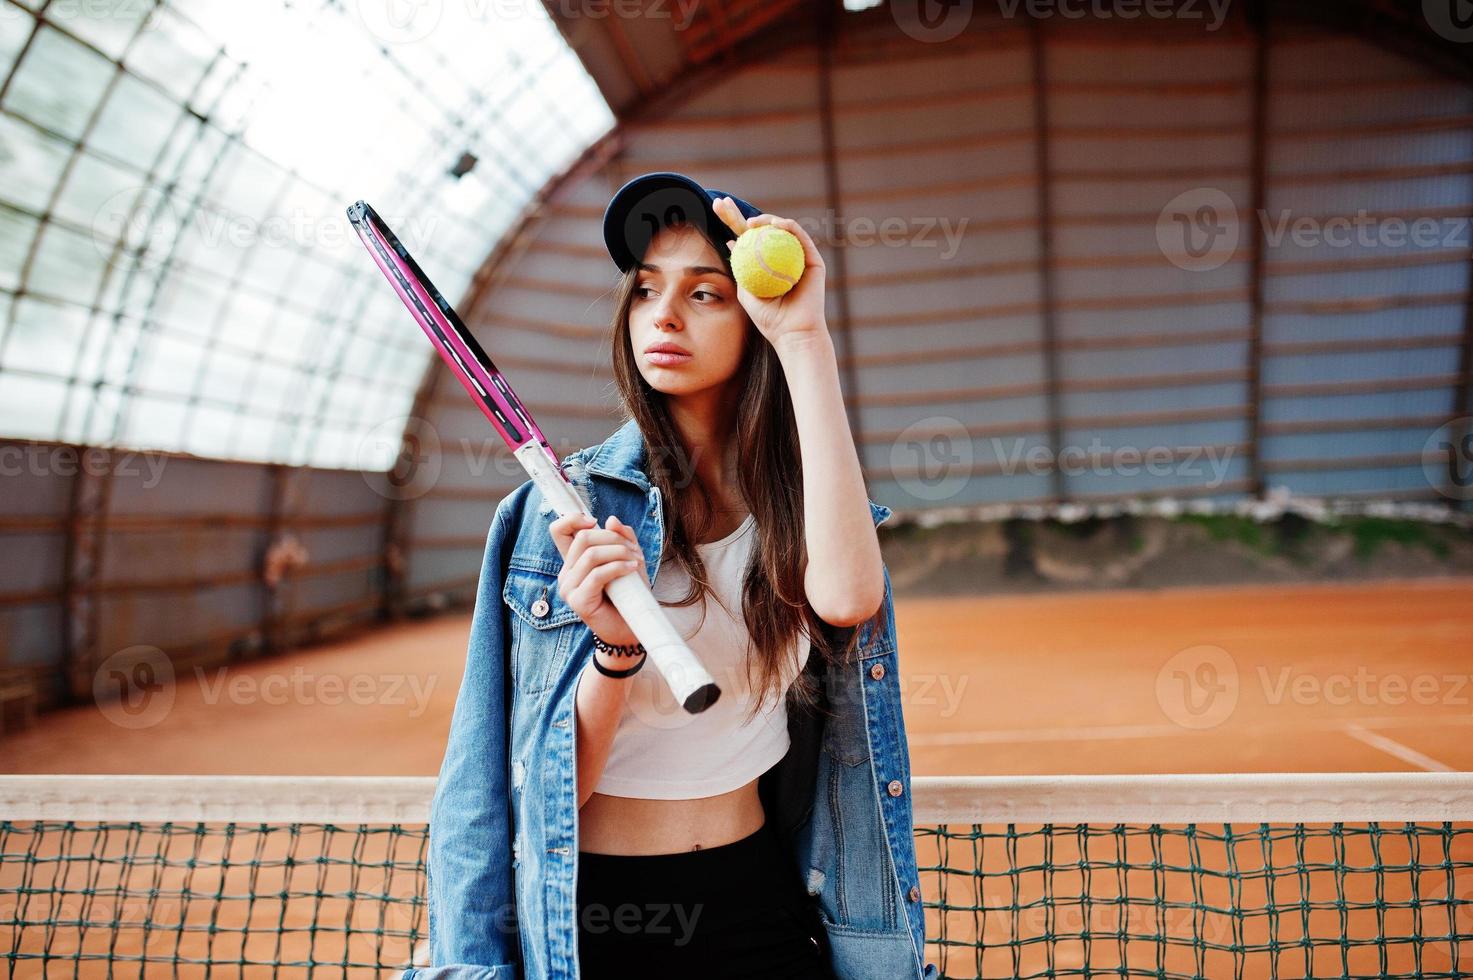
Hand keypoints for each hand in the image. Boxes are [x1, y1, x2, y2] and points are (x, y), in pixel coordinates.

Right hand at [548, 513, 646, 646]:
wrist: (631, 629)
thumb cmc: (629, 595)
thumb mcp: (628, 559)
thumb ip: (622, 538)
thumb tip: (611, 520)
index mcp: (574, 561)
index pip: (559, 531)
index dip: (572, 519)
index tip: (595, 521)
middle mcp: (567, 573)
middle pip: (582, 538)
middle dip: (613, 538)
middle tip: (634, 550)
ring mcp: (569, 588)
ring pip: (591, 555)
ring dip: (619, 552)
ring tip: (636, 560)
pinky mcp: (578, 601)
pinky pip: (597, 575)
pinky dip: (618, 567)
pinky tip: (632, 568)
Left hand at [712, 196, 828, 351]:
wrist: (793, 332)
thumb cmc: (769, 318)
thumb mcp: (746, 292)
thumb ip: (740, 268)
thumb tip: (730, 242)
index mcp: (763, 265)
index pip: (744, 238)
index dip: (730, 221)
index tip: (716, 207)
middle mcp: (780, 258)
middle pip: (758, 229)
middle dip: (738, 213)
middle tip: (722, 202)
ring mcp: (797, 257)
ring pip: (779, 229)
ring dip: (764, 219)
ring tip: (749, 223)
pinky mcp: (812, 259)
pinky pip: (799, 237)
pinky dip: (787, 226)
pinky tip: (773, 226)